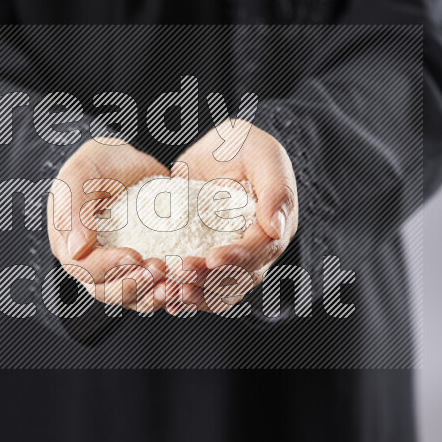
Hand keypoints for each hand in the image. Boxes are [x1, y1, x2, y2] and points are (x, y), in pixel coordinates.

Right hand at [48, 138, 169, 312]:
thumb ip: (72, 210)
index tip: (134, 255)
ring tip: (175, 284)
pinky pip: (154, 287)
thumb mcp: (79, 175)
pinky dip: (169, 289)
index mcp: (69, 245)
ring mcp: (118, 268)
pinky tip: (186, 283)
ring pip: (132, 296)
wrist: (125, 161)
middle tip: (160, 270)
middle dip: (135, 285)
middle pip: (107, 290)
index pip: (84, 267)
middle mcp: (91, 264)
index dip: (108, 267)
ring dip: (153, 295)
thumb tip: (75, 250)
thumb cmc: (97, 163)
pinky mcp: (143, 266)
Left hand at [172, 120, 298, 312]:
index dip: (238, 259)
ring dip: (196, 295)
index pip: (261, 251)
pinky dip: (184, 295)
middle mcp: (256, 248)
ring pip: (220, 290)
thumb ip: (275, 188)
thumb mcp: (262, 154)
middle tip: (179, 272)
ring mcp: (231, 256)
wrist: (217, 148)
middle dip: (210, 280)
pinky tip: (164, 296)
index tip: (211, 258)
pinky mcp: (206, 257)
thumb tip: (275, 228)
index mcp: (276, 226)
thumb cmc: (243, 144)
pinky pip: (200, 285)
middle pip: (239, 278)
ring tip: (169, 291)